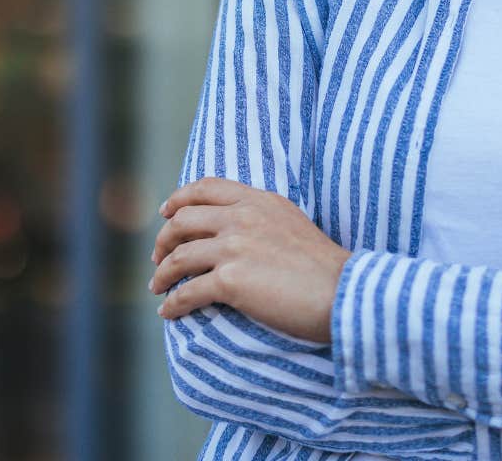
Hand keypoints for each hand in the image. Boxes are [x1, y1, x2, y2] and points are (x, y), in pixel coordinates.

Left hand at [148, 177, 349, 343]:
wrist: (343, 292)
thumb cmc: (324, 267)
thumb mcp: (292, 223)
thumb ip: (262, 218)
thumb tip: (234, 231)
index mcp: (258, 201)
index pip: (205, 188)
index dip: (179, 199)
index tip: (165, 213)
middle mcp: (242, 218)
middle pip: (183, 221)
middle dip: (163, 239)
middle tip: (158, 257)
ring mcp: (234, 248)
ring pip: (178, 257)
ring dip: (162, 275)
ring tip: (158, 288)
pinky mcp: (231, 280)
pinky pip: (188, 292)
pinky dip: (173, 304)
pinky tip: (168, 313)